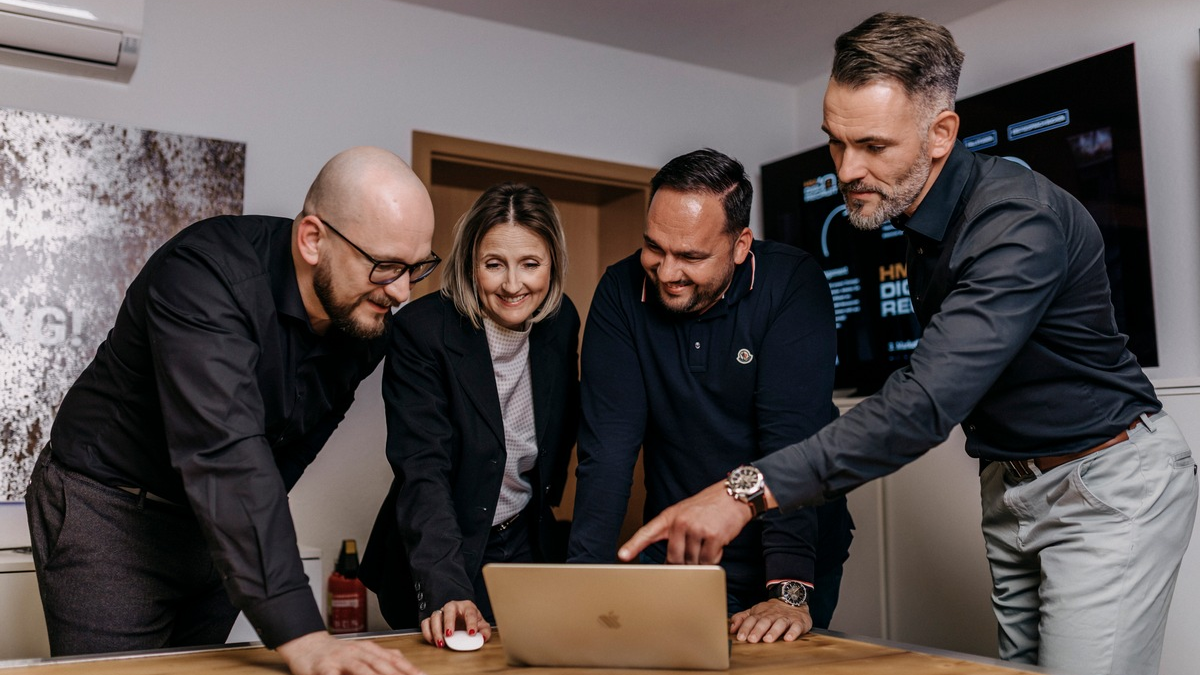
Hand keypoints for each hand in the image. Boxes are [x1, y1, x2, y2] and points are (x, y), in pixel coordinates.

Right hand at [277, 631, 423, 674]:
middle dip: (397, 674)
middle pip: (380, 664)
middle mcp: (355, 652)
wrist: (304, 644)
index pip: (391, 659)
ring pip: (361, 669)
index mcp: (367, 648)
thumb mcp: (361, 651)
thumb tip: (404, 664)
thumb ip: (381, 657)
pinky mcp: (322, 668)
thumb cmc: (335, 653)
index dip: (407, 669)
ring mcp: (339, 660)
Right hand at [420, 599, 491, 647]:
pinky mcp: (433, 619)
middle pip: (448, 609)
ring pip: (435, 615)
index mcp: (467, 607)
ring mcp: (442, 612)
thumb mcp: (482, 626)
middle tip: (449, 635)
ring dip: (436, 630)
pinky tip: (433, 641)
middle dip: (448, 622)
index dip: (471, 623)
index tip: (472, 634)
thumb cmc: (472, 622)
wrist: (463, 620)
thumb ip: (485, 631)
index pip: (470, 612)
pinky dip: (427, 632)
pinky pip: (426, 623)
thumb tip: (483, 638)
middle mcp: (453, 606)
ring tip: (441, 643)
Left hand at [618, 481, 753, 564]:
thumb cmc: (708, 507)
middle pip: (674, 558)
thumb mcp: (685, 513)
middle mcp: (680, 522)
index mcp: (670, 516)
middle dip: (684, 561)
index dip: (633, 545)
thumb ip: (674, 534)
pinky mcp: (713, 536)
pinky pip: (708, 561)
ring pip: (692, 562)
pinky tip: (716, 546)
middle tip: (694, 552)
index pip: (647, 532)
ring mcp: (696, 529)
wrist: (733, 496)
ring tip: (707, 543)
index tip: (622, 555)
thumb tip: (670, 562)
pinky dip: (713, 559)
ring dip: (701, 560)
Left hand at [730, 600, 811, 642]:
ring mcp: (786, 618)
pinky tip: (788, 638)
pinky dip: (793, 632)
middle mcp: (772, 615)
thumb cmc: (771, 611)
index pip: (751, 619)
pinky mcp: (798, 622)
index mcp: (760, 613)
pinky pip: (796, 627)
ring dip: (773, 631)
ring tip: (767, 639)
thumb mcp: (755, 612)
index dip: (745, 628)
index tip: (740, 637)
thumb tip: (731, 628)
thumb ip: (742, 619)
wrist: (792, 599)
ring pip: (779, 624)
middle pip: (764, 622)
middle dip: (757, 630)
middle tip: (752, 639)